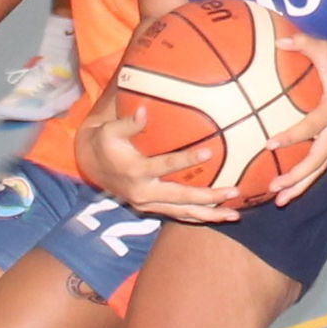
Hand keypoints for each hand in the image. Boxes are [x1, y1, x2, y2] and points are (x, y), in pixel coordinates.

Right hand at [79, 109, 239, 222]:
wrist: (92, 165)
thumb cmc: (105, 141)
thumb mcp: (110, 130)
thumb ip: (128, 123)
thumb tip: (143, 110)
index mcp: (135, 171)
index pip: (165, 166)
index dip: (186, 160)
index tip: (208, 153)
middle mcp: (143, 193)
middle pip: (181, 198)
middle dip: (209, 197)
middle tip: (234, 191)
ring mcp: (148, 204)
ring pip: (183, 213)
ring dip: (210, 215)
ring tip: (234, 215)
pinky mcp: (151, 209)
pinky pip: (178, 215)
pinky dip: (199, 217)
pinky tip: (220, 216)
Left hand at [265, 31, 326, 204]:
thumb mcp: (323, 46)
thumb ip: (301, 43)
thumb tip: (279, 40)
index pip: (312, 126)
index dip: (292, 136)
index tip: (269, 144)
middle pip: (318, 159)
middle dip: (296, 176)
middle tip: (273, 187)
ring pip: (321, 167)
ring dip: (301, 185)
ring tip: (280, 201)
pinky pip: (322, 162)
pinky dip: (307, 177)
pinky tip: (289, 188)